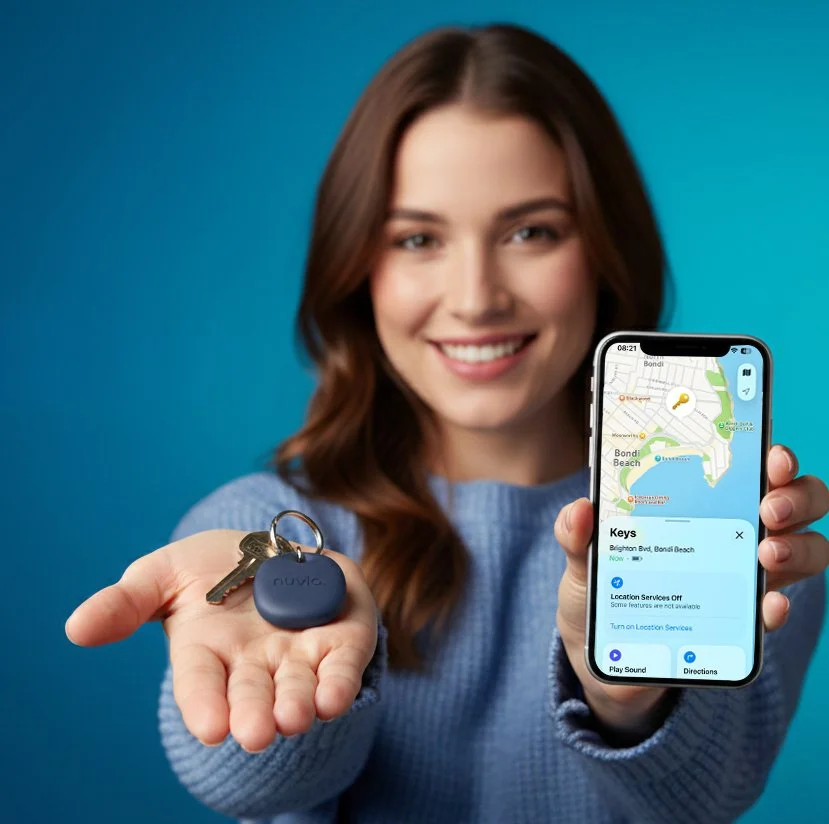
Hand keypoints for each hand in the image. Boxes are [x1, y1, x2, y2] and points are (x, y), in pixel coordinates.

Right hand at [65, 530, 378, 752]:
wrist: (271, 547)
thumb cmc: (211, 567)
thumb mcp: (163, 573)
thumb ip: (126, 602)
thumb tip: (77, 629)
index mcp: (206, 652)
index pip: (201, 685)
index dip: (204, 705)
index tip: (209, 727)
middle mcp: (253, 664)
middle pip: (251, 695)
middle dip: (253, 714)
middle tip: (255, 733)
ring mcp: (298, 654)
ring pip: (298, 687)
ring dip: (296, 704)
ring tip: (294, 717)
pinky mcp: (340, 640)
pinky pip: (341, 666)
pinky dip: (339, 682)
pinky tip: (334, 697)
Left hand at [554, 444, 828, 741]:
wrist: (599, 651)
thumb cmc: (599, 586)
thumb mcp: (582, 556)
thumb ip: (576, 534)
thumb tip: (580, 509)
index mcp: (702, 502)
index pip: (752, 468)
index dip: (773, 458)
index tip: (771, 456)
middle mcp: (735, 532)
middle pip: (796, 502)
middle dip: (795, 497)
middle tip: (767, 508)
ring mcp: (744, 577)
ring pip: (806, 550)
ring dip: (798, 547)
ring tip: (766, 552)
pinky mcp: (741, 623)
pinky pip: (774, 611)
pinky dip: (776, 606)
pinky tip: (767, 604)